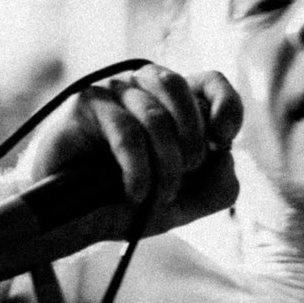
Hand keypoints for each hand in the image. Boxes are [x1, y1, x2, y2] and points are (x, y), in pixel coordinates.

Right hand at [22, 63, 241, 241]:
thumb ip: (220, 183)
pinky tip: (136, 193)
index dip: (226, 105)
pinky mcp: (87, 105)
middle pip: (179, 89)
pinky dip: (139, 169)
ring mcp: (112, 92)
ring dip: (166, 163)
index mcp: (172, 103)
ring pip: (154, 116)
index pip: (210, 82)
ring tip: (159, 194)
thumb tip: (226, 155)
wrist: (76, 220)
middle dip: (192, 140)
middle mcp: (142, 88)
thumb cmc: (130, 202)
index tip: (224, 140)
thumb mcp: (187, 201)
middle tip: (186, 173)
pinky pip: (126, 132)